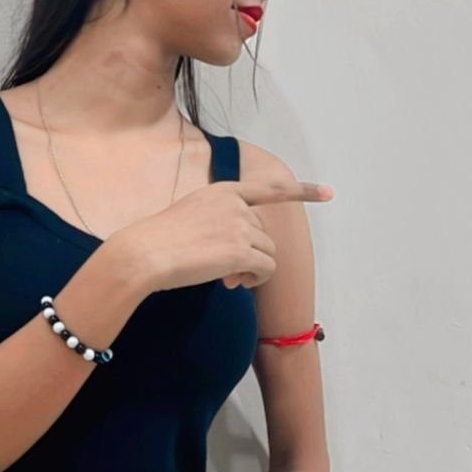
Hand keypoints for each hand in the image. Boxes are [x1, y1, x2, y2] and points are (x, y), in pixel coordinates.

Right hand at [111, 172, 334, 293]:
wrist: (143, 254)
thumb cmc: (157, 241)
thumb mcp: (189, 218)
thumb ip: (219, 228)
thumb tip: (239, 264)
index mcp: (223, 191)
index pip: (268, 188)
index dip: (303, 191)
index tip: (329, 193)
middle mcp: (236, 204)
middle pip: (265, 234)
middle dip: (250, 255)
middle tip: (224, 272)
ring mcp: (240, 225)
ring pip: (268, 253)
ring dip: (252, 270)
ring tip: (226, 278)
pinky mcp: (241, 249)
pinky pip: (266, 269)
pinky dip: (255, 280)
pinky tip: (232, 282)